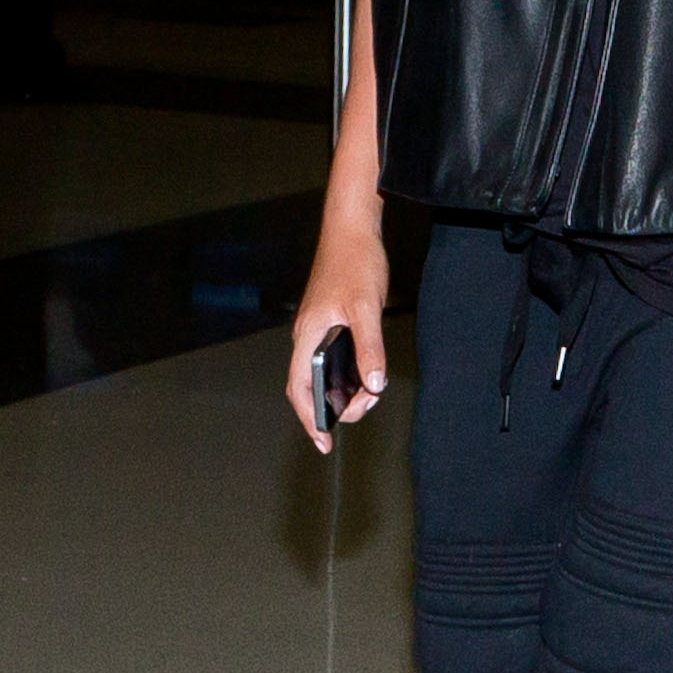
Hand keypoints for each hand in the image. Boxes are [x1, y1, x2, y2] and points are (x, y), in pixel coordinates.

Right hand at [287, 218, 389, 451]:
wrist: (352, 229)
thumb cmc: (355, 263)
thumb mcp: (366, 308)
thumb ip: (369, 347)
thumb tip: (373, 384)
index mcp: (307, 335)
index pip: (300, 388)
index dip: (309, 419)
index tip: (323, 443)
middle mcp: (306, 335)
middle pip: (310, 385)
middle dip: (334, 406)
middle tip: (364, 408)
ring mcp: (316, 328)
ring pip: (322, 372)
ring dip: (343, 389)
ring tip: (368, 394)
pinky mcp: (328, 320)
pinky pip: (331, 357)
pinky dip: (346, 373)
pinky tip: (365, 374)